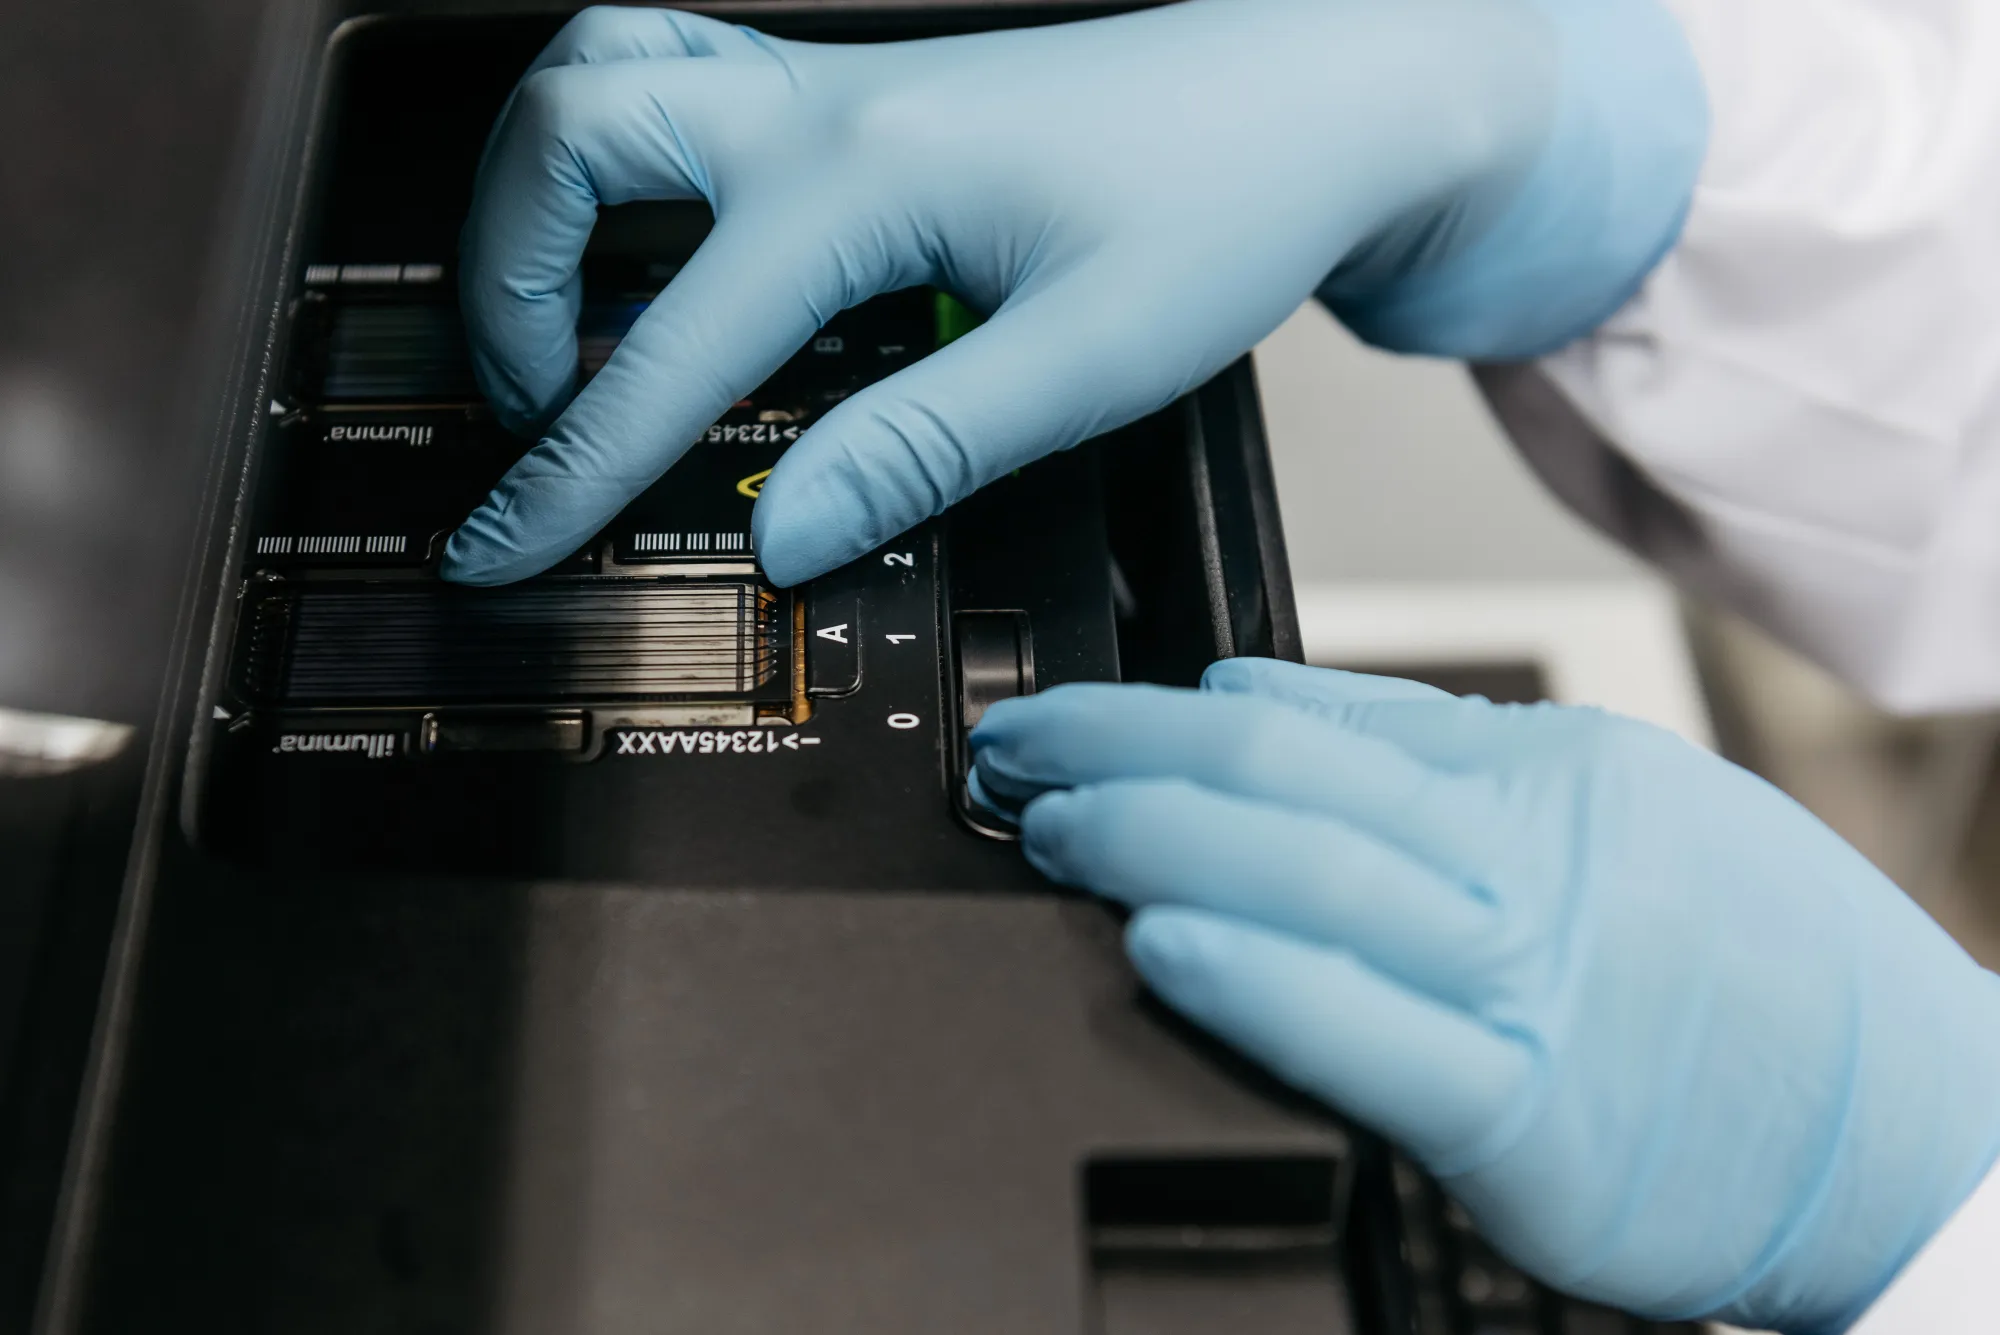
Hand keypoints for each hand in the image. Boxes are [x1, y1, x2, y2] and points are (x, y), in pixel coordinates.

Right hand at [442, 0, 1705, 586]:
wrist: (1319, 93)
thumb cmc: (1229, 207)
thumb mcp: (1086, 361)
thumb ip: (919, 449)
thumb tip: (777, 536)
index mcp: (863, 177)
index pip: (671, 346)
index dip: (571, 467)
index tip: (498, 549)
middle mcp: (820, 103)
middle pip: (565, 133)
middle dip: (506, 283)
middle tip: (543, 409)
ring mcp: (831, 80)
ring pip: (605, 74)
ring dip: (546, 196)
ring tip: (573, 325)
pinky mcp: (860, 91)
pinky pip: (685, 79)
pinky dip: (631, 161)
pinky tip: (668, 251)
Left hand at [969, 660, 1999, 1333]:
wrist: (1919, 1128)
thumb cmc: (1767, 981)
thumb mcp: (1626, 812)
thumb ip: (1439, 758)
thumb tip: (1262, 701)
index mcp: (1548, 781)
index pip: (1322, 721)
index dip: (1168, 713)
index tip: (1083, 715)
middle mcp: (1534, 862)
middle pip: (1288, 779)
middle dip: (1123, 755)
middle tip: (1021, 751)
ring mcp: (1533, 984)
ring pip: (1312, 877)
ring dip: (1151, 841)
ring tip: (1052, 826)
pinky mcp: (1530, 1117)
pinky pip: (1371, 1035)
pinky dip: (1260, 979)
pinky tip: (1165, 944)